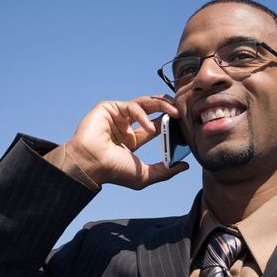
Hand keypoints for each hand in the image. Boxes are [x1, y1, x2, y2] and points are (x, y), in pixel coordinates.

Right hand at [65, 95, 188, 189]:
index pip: (155, 125)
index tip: (183, 125)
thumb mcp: (145, 175)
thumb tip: (184, 165)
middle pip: (151, 109)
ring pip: (144, 102)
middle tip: (181, 112)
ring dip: (162, 104)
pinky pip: (132, 105)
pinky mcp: (109, 108)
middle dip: (168, 107)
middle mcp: (124, 125)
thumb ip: (165, 171)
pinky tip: (150, 127)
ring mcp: (117, 115)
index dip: (169, 123)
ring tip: (175, 113)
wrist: (91, 164)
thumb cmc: (114, 171)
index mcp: (131, 139)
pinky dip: (143, 115)